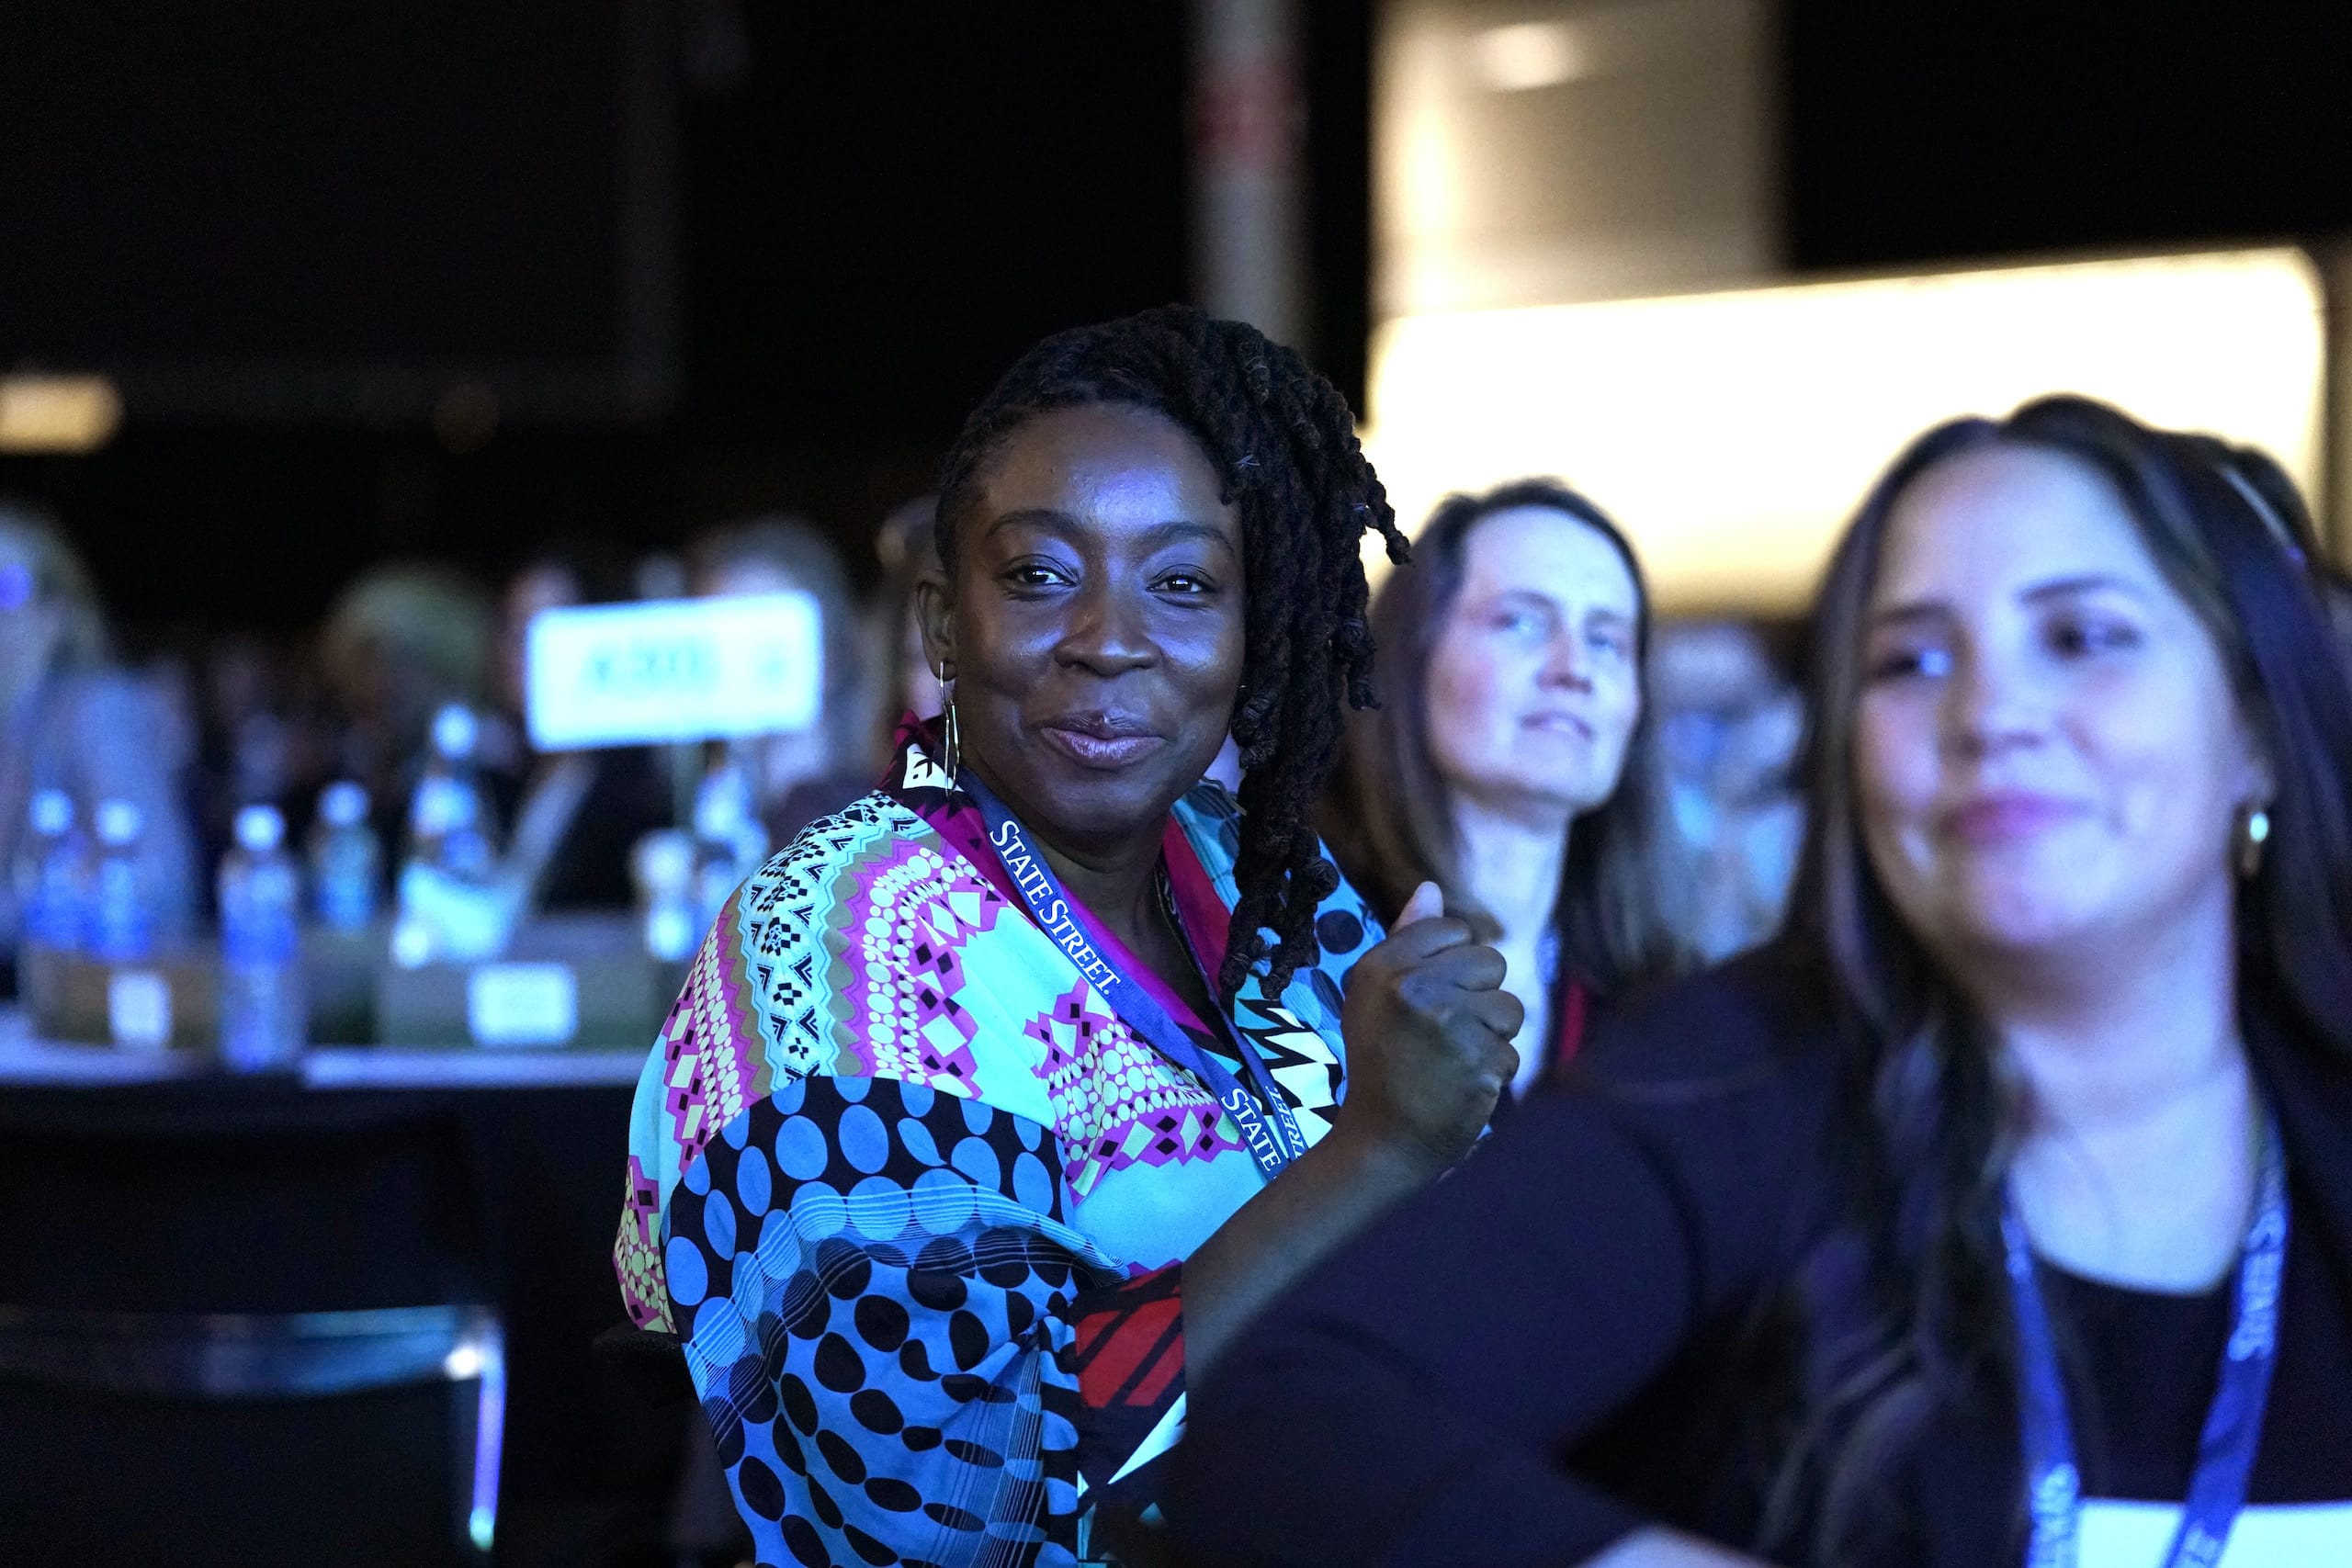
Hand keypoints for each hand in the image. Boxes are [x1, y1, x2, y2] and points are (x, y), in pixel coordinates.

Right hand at [1336, 881, 1522, 1168]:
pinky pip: (1511, 1051)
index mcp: (1383, 966)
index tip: (1429, 1000)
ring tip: (1454, 1060)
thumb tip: (1431, 888)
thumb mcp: (1374, 995)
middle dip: (1478, 998)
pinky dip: (1492, 1073)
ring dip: (1491, 1037)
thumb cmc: (1380, 1062)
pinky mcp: (1479, 1061)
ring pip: (1509, 1008)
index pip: (1454, 930)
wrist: (1381, 1142)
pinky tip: (1460, 1086)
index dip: (1453, 966)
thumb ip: (1407, 940)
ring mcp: (1448, 1025)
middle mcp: (1413, 987)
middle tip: (1443, 1034)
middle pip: (1491, 962)